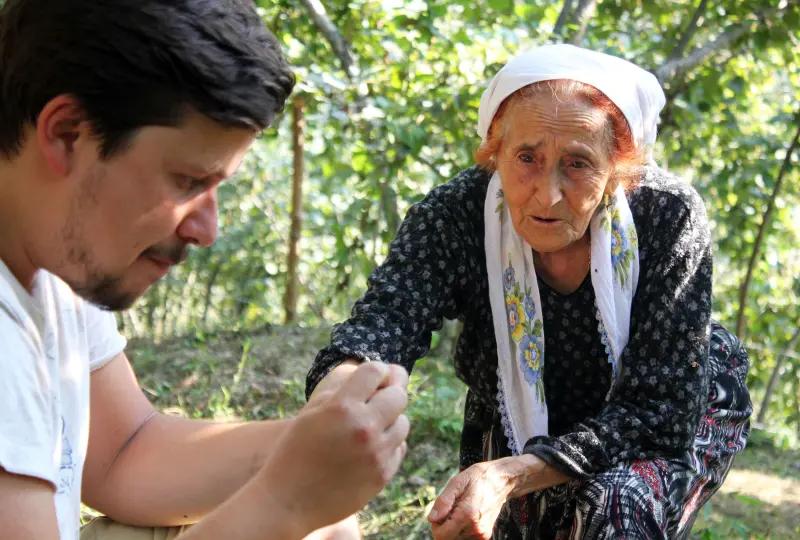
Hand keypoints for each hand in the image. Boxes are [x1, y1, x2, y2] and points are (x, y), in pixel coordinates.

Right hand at [258, 362, 409, 535]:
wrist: (287, 501)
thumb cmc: (295, 450)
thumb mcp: (311, 412)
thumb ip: (342, 392)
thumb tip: (378, 376)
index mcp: (342, 407)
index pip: (376, 370)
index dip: (378, 370)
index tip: (375, 377)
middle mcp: (364, 428)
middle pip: (398, 395)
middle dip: (390, 392)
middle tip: (378, 398)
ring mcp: (376, 453)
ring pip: (403, 423)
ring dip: (391, 420)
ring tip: (372, 426)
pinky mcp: (382, 475)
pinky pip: (399, 448)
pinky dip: (390, 444)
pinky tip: (370, 448)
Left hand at [428, 456, 542, 539]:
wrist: (501, 481)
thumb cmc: (477, 478)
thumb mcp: (458, 482)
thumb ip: (444, 501)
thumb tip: (431, 519)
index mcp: (467, 514)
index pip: (441, 536)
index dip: (435, 525)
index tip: (441, 511)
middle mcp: (476, 529)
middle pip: (446, 539)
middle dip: (443, 526)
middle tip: (451, 509)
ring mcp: (481, 534)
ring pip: (455, 539)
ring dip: (452, 527)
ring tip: (460, 510)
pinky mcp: (484, 536)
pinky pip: (464, 538)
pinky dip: (460, 529)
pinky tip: (465, 516)